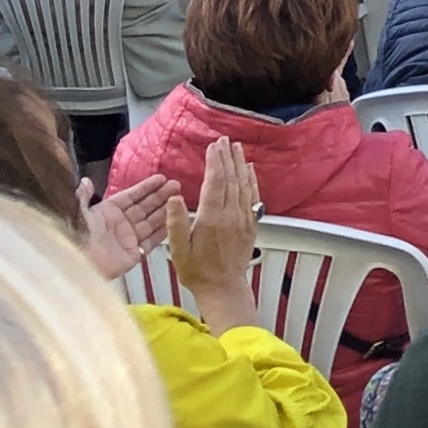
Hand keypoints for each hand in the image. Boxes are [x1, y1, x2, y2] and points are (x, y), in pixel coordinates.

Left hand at [84, 172, 176, 280]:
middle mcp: (119, 225)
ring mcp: (127, 240)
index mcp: (106, 213)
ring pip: (151, 222)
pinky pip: (152, 241)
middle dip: (160, 195)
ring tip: (180, 198)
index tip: (161, 178)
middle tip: (176, 184)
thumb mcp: (76, 212)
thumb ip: (83, 197)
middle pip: (144, 207)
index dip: (145, 187)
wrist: (74, 266)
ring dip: (165, 210)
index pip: (130, 196)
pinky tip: (175, 220)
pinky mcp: (133, 255)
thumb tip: (85, 181)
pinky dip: (164, 230)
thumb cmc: (73, 238)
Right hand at [165, 140, 262, 333]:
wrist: (224, 288)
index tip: (213, 146)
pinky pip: (253, 195)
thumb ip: (176, 223)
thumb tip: (174, 197)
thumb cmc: (197, 271)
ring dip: (240, 163)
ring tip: (236, 147)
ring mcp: (243, 217)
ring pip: (243, 184)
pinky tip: (249, 168)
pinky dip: (251, 179)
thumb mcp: (178, 250)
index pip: (215, 182)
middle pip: (231, 178)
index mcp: (211, 219)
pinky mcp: (251, 223)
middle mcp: (230, 214)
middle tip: (224, 139)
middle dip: (227, 157)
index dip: (215, 162)